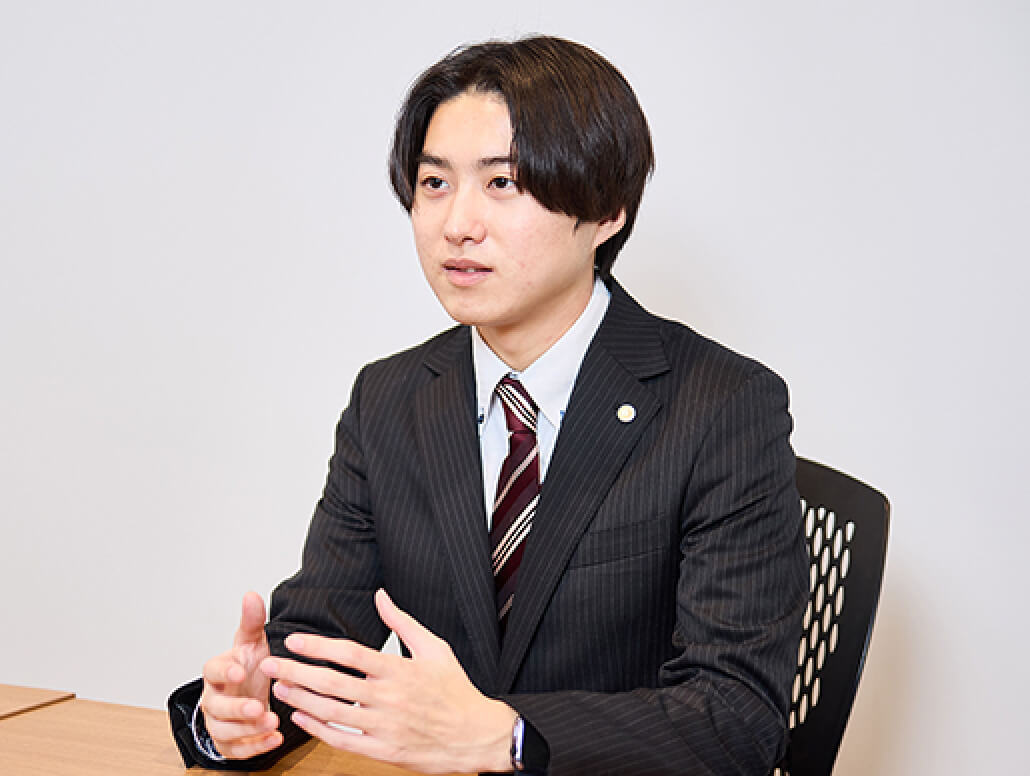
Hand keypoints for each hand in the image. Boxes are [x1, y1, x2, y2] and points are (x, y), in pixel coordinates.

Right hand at [199, 592, 281, 758]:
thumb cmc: (250, 669)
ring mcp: (219, 722)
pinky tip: (274, 739)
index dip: (225, 671)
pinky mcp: (229, 742)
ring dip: (248, 729)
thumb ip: (252, 622)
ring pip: (225, 731)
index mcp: (218, 672)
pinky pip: (237, 750)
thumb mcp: (253, 644)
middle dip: (237, 708)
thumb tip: (251, 595)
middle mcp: (214, 698)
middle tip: (258, 706)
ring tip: (272, 722)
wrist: (251, 695)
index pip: (212, 670)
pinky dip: (255, 747)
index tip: (240, 670)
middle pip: (216, 706)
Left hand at [261, 589, 515, 773]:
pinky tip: (302, 718)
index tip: (294, 639)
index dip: (319, 646)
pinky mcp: (384, 751)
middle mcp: (389, 698)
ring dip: (301, 699)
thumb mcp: (435, 648)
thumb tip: (380, 596)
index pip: (350, 654)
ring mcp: (385, 727)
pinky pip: (343, 740)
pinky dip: (318, 729)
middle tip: (269, 663)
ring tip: (280, 687)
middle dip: (296, 671)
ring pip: (332, 712)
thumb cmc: (456, 690)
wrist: (475, 735)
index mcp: (400, 670)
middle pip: (332, 682)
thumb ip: (403, 622)